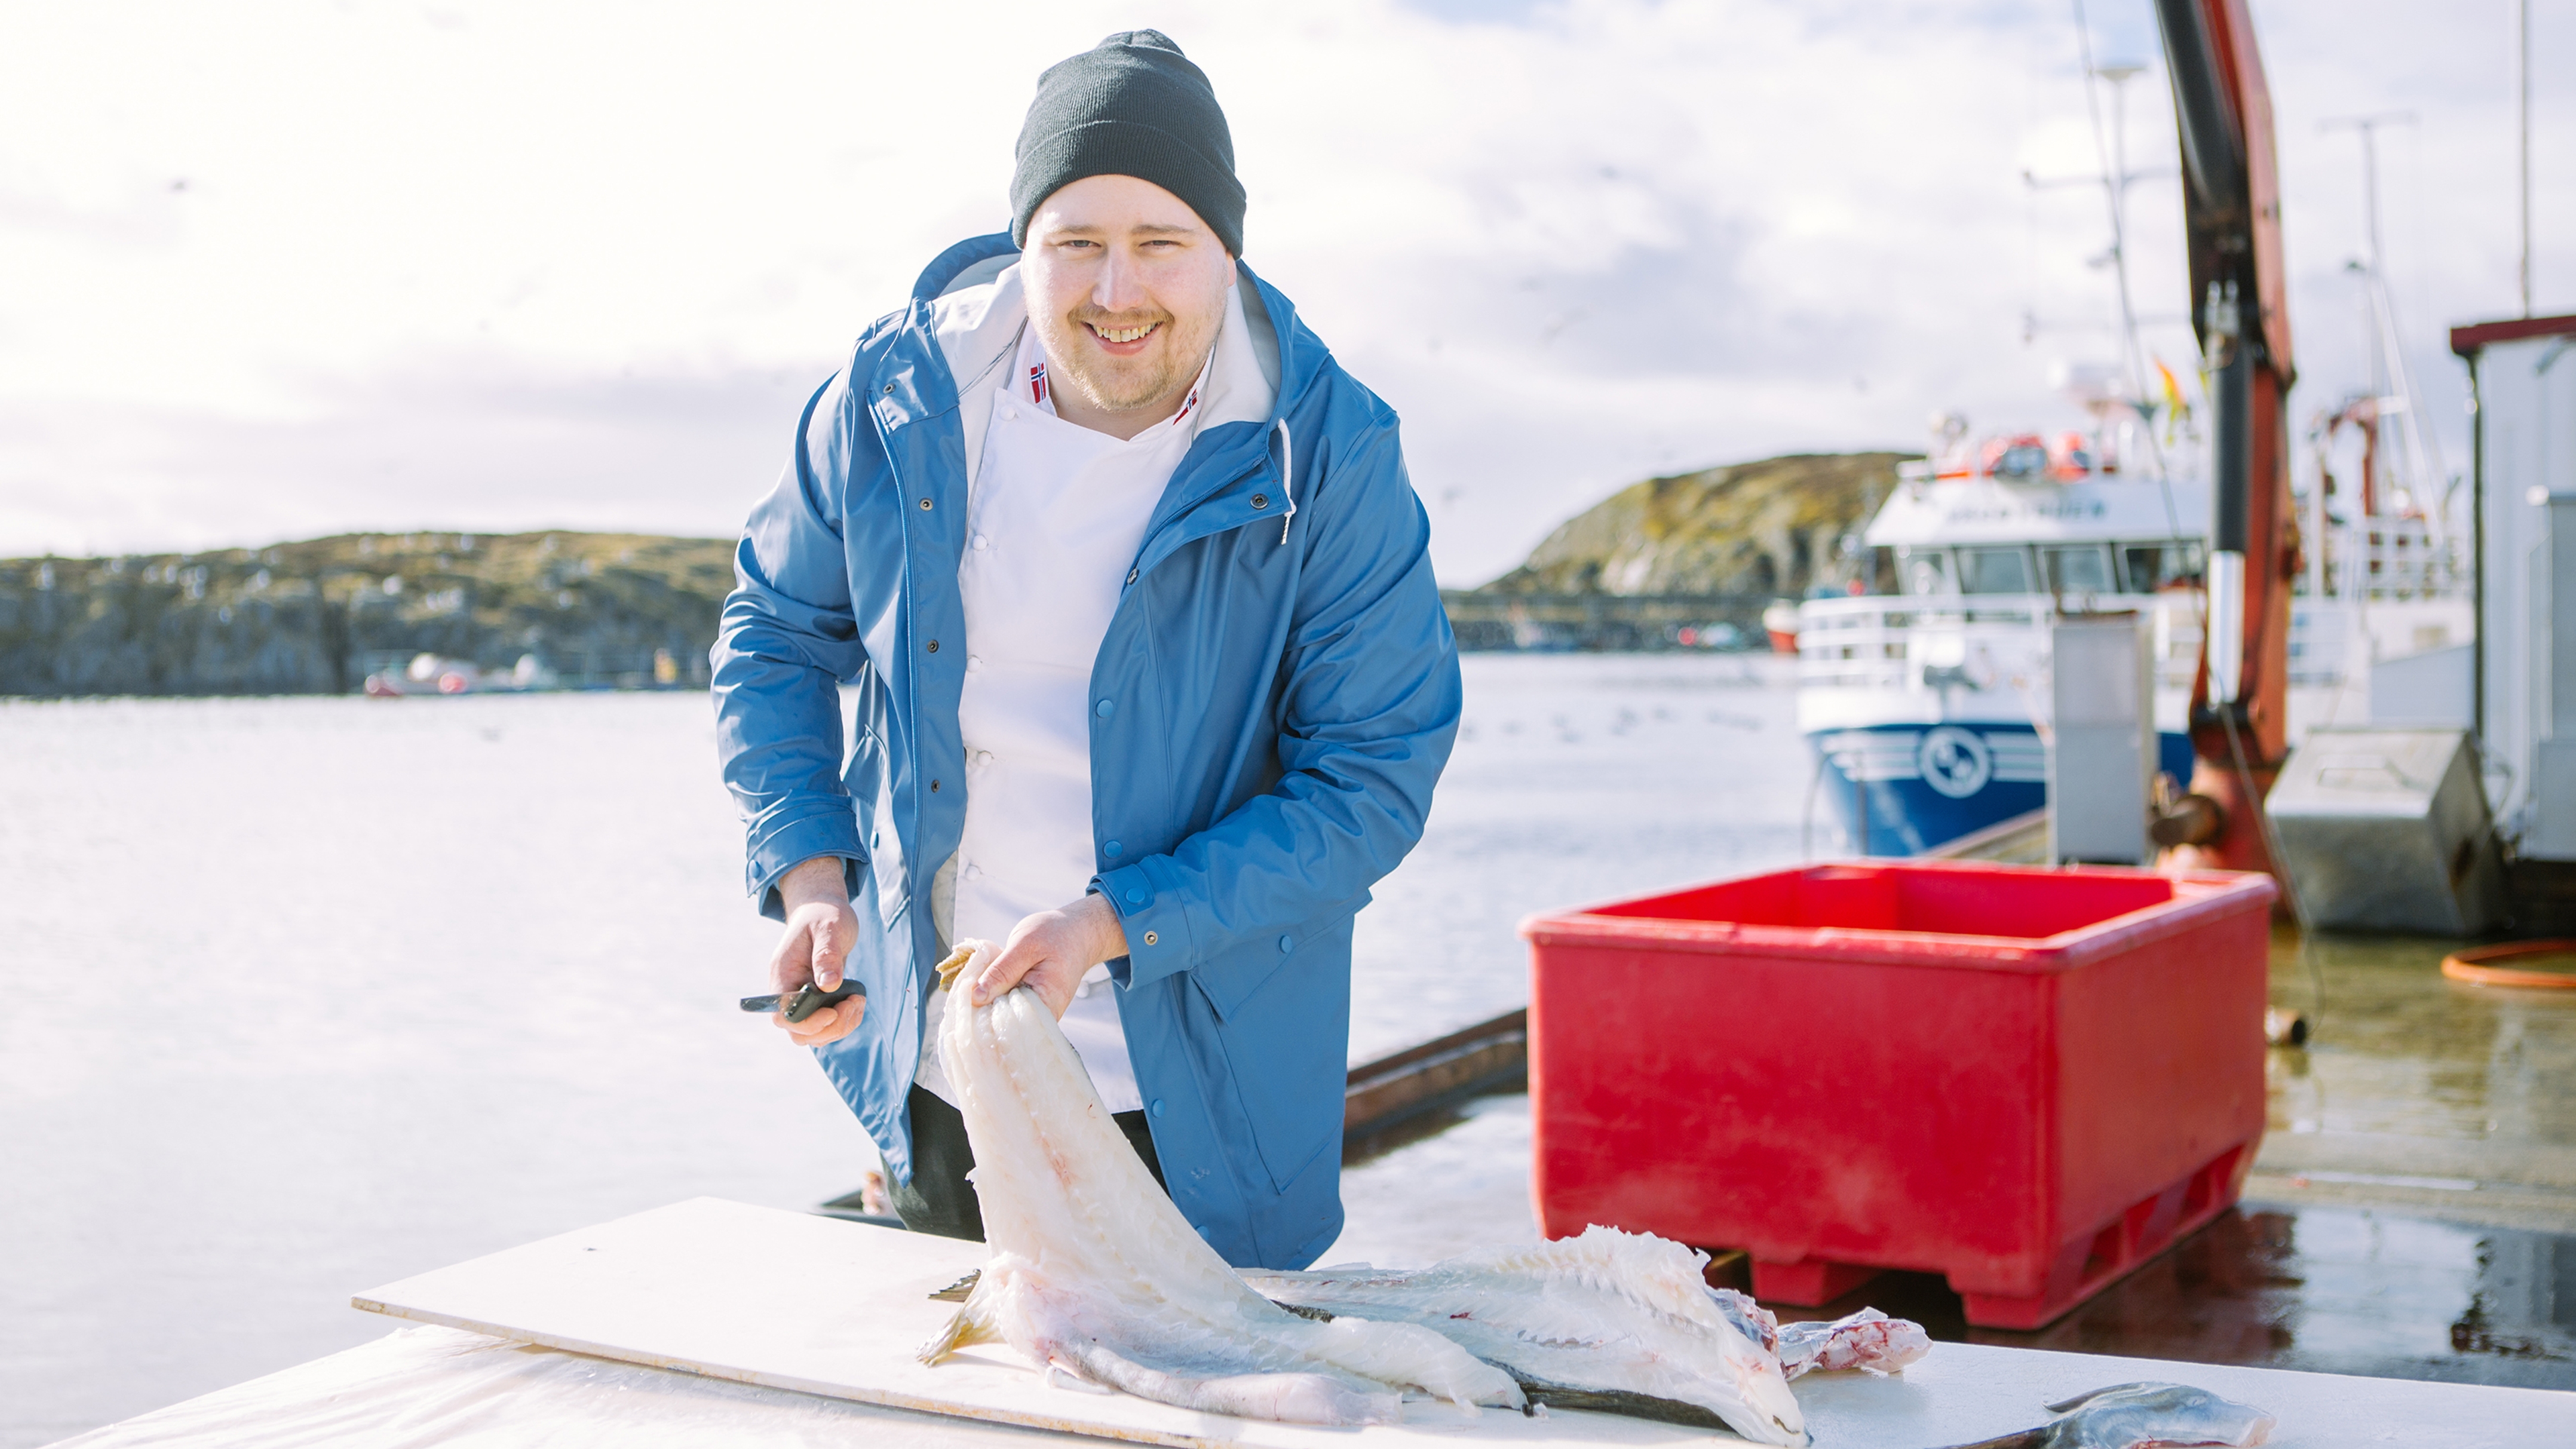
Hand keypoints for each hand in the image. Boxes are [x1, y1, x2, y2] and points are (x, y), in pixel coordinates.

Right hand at [768, 856, 864, 1046]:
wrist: (824, 910)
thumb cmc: (824, 915)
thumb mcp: (829, 928)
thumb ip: (827, 955)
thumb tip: (829, 985)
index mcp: (783, 974)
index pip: (784, 1014)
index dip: (807, 1022)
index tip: (833, 1010)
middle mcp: (789, 991)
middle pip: (798, 1032)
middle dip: (829, 1028)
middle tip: (851, 1004)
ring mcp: (802, 999)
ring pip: (814, 1034)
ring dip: (840, 1027)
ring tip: (857, 1001)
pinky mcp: (818, 1001)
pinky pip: (828, 1026)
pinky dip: (845, 1021)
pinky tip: (857, 1002)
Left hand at [971, 893, 1129, 1019]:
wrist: (1077, 932)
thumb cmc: (1056, 934)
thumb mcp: (1025, 944)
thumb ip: (1002, 971)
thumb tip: (976, 997)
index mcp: (1048, 1001)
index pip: (1011, 1025)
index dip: (985, 1020)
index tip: (965, 1007)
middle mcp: (1045, 1015)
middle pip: (1006, 1025)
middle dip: (982, 1012)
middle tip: (964, 995)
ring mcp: (1038, 1012)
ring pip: (1004, 1018)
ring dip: (986, 1005)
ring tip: (972, 990)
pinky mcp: (1031, 1006)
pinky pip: (1008, 1008)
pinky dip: (994, 999)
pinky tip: (984, 988)